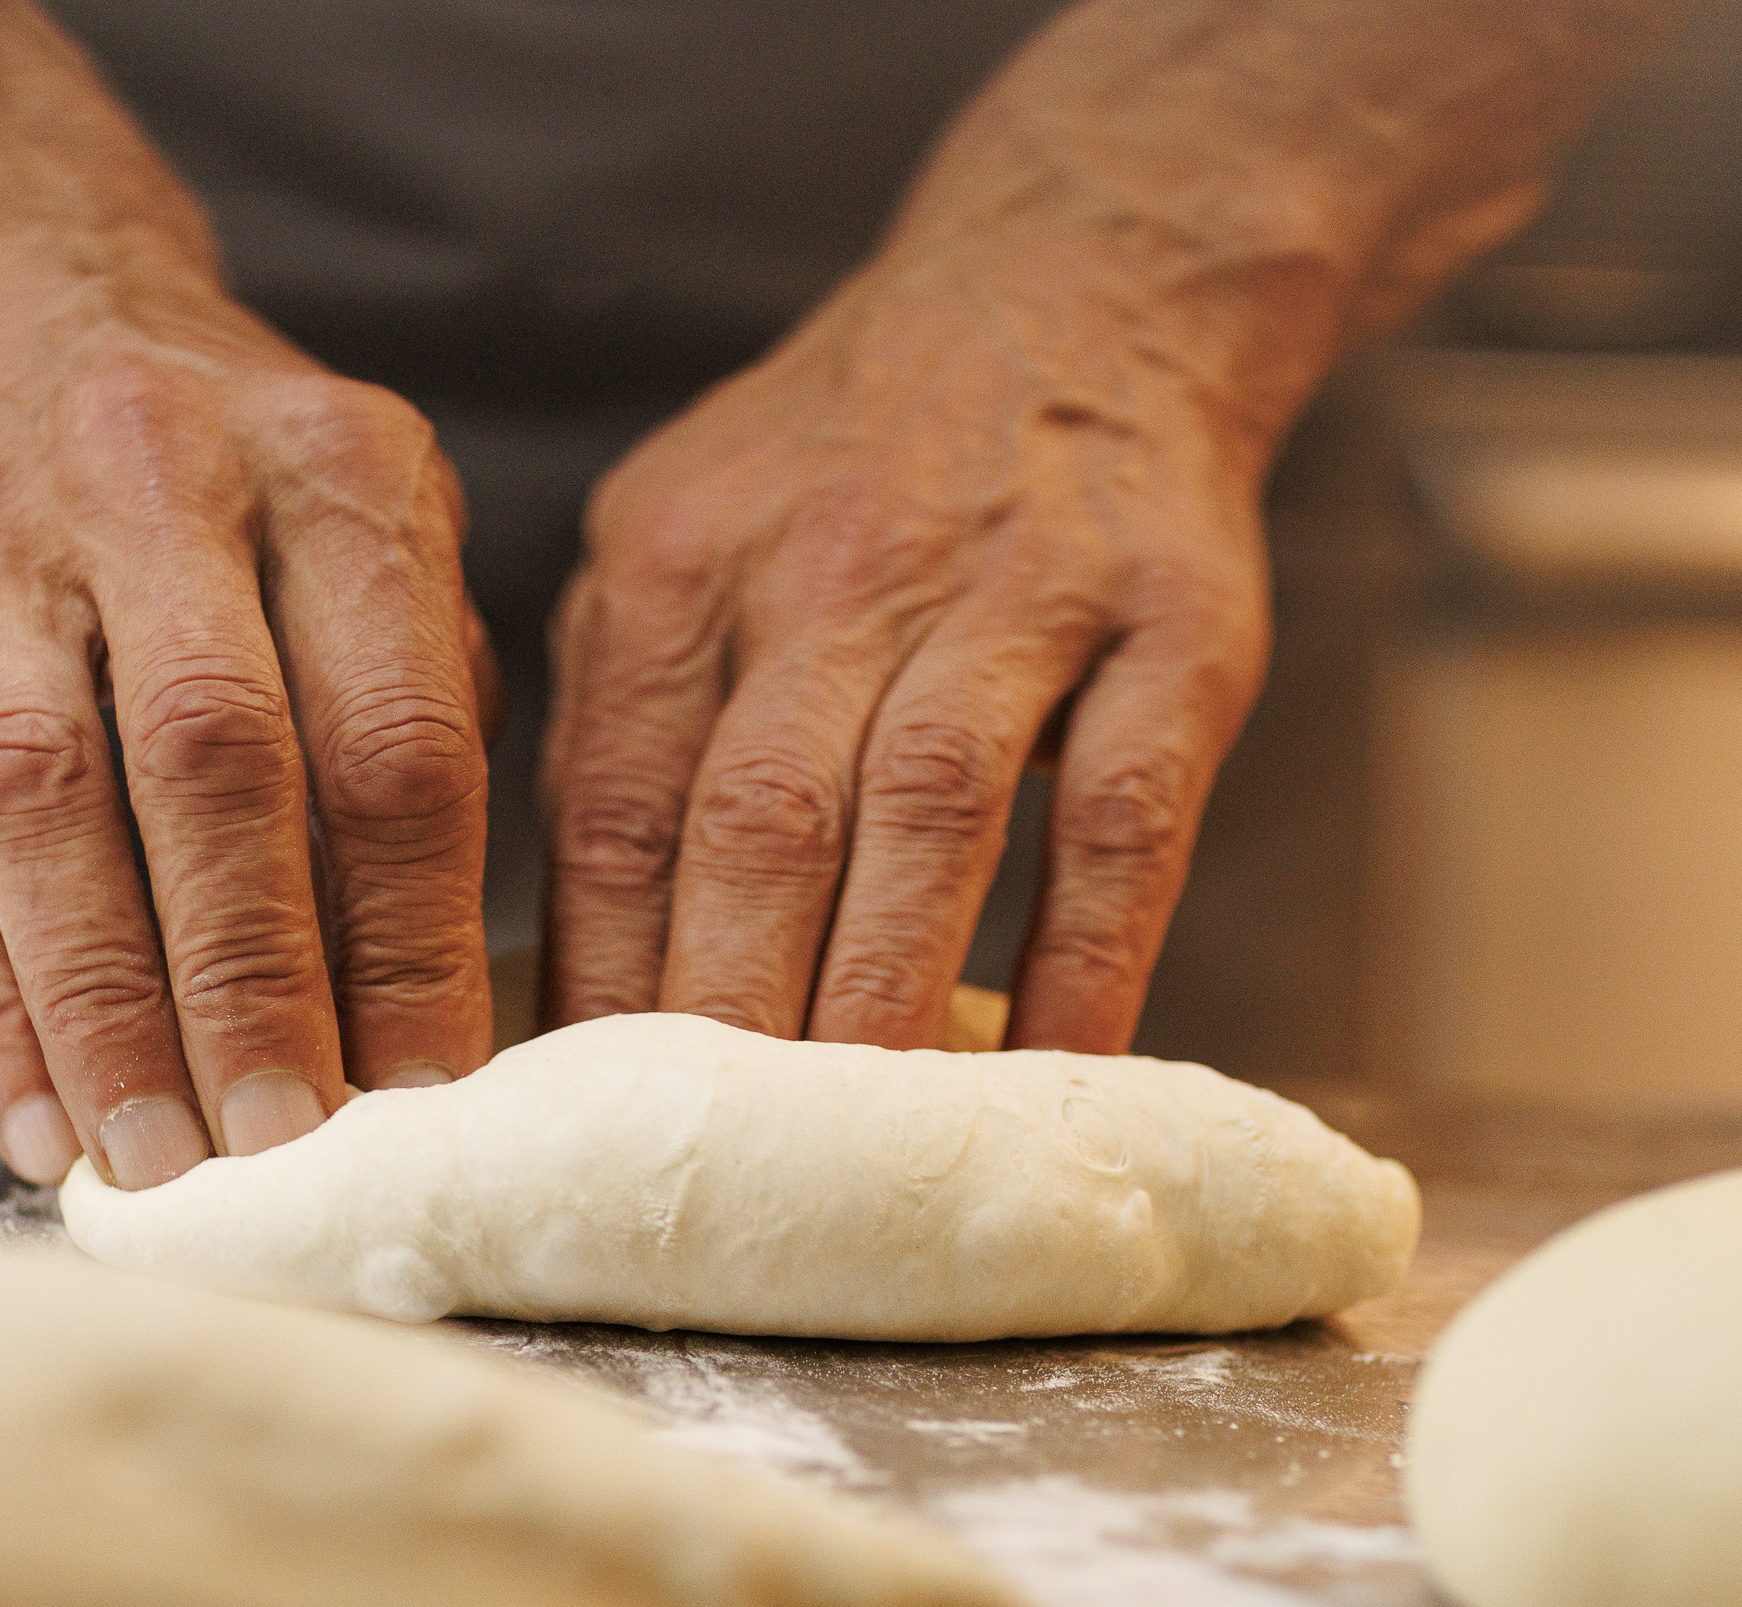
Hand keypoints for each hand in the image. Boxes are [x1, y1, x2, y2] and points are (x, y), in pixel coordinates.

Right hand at [0, 0, 498, 1190]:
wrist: (6, 315)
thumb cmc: (247, 497)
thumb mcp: (377, 551)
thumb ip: (419, 735)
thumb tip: (431, 1014)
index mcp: (330, 467)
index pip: (390, 732)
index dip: (410, 929)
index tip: (433, 1086)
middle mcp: (153, 482)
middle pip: (207, 762)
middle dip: (250, 978)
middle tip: (286, 1143)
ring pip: (37, 806)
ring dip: (100, 1008)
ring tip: (154, 1157)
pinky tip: (34, 1120)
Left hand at [540, 0, 1688, 1054]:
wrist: (1079, 289)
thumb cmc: (848, 473)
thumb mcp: (685, 541)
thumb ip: (621, 723)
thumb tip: (567, 970)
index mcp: (680, 560)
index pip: (613, 804)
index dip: (597, 979)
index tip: (583, 1127)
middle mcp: (834, 564)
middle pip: (757, 822)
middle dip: (726, 1016)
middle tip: (713, 1181)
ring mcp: (1016, 584)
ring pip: (929, 815)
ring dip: (886, 993)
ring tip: (860, 1148)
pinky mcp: (1174, 619)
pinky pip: (1124, 814)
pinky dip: (1089, 955)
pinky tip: (1058, 1069)